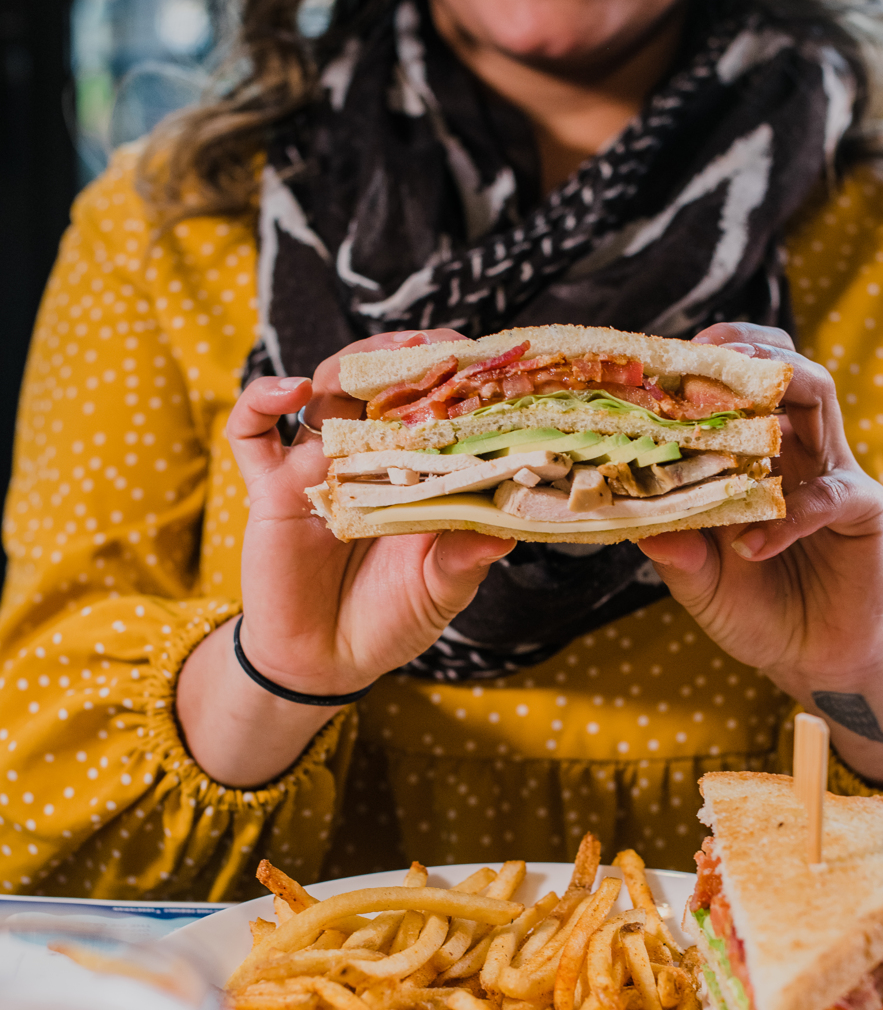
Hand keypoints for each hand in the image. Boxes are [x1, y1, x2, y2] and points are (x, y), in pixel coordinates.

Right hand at [176, 331, 513, 785]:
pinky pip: (250, 432)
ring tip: (377, 359)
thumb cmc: (389, 620)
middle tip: (434, 345)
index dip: (453, 380)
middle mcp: (365, 458)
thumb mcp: (440, 591)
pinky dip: (262, 399)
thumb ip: (465, 560)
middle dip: (403, 356)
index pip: (432, 408)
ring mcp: (315, 467)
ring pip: (323, 390)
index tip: (481, 362)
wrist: (325, 664)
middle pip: (378, 383)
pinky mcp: (270, 489)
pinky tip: (293, 390)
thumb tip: (504, 533)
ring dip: (349, 363)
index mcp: (413, 474)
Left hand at [638, 323, 882, 786]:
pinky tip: (751, 546)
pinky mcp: (864, 512)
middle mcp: (795, 452)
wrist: (816, 660)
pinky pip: (831, 494)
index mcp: (753, 457)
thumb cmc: (757, 613)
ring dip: (778, 387)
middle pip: (783, 369)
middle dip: (746, 353)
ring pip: (819, 396)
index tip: (660, 362)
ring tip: (732, 409)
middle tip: (700, 359)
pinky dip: (790, 516)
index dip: (705, 366)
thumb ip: (677, 556)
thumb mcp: (701, 586)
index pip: (737, 387)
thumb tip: (640, 528)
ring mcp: (831, 474)